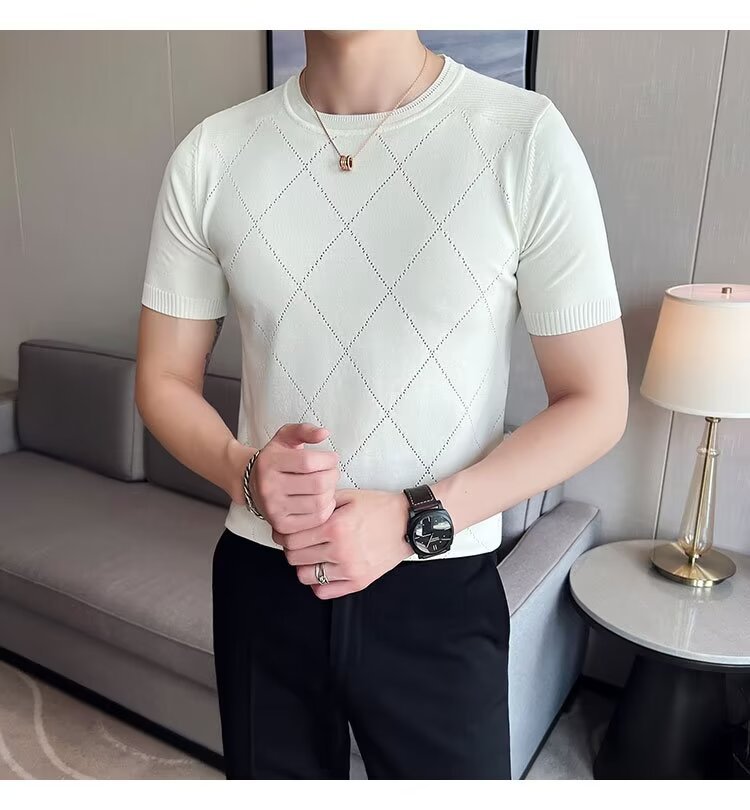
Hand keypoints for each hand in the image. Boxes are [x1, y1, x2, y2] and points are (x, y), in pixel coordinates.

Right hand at [246, 423, 339, 532]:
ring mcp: (274, 508)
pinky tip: (324, 499)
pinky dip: (327, 508)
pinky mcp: (282, 525)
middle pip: (317, 483)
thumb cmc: (275, 458)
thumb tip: (324, 433)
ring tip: (328, 485)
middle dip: (333, 475)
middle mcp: (269, 487)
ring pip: (319, 502)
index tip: (332, 458)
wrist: (252, 484)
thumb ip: (304, 430)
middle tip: (332, 472)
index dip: (328, 460)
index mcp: (270, 463)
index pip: (308, 462)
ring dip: (331, 492)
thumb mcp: (285, 437)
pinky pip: (316, 519)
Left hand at [272, 489, 412, 598]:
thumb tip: (295, 511)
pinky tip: (323, 568)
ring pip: (305, 575)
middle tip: (297, 541)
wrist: (408, 523)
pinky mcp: (358, 582)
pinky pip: (324, 592)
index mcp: (335, 527)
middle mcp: (340, 550)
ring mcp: (349, 569)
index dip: (282, 533)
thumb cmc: (379, 507)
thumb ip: (320, 503)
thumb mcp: (349, 496)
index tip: (284, 531)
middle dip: (290, 548)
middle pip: (294, 557)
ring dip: (303, 564)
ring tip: (311, 554)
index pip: (291, 537)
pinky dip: (318, 582)